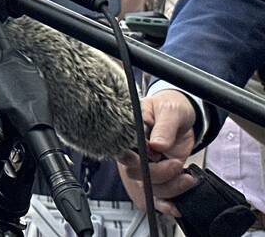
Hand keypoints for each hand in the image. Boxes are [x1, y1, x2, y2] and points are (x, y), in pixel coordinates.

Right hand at [116, 89, 198, 214]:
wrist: (184, 114)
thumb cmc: (171, 106)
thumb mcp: (169, 110)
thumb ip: (164, 127)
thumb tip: (157, 145)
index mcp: (129, 134)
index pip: (122, 152)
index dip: (133, 161)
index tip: (150, 158)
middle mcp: (135, 152)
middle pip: (137, 174)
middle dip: (159, 173)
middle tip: (176, 162)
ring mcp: (148, 166)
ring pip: (151, 188)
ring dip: (171, 188)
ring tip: (187, 177)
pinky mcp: (161, 176)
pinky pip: (159, 196)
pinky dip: (168, 204)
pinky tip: (177, 206)